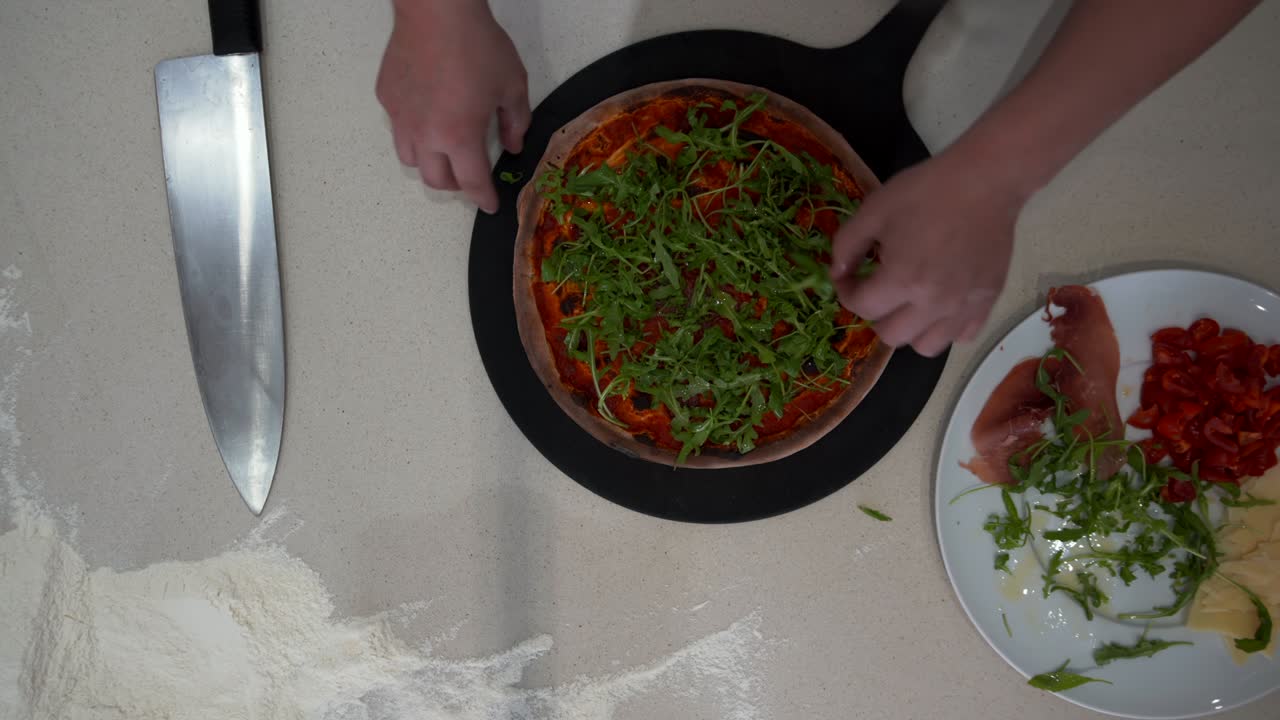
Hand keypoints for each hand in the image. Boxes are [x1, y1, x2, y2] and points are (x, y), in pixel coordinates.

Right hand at [376, 0, 529, 212]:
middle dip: (455, 185)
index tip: (489, 205)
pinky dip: (413, 131)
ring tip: (444, 149)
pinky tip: (427, 113)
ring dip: (430, 163)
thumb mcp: (512, 84)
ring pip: (410, 159)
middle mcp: (426, 134)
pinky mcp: (387, 98)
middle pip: (435, 180)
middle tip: (469, 176)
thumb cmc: (477, 44)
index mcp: (459, 136)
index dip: (483, 198)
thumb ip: (515, 121)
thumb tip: (513, 145)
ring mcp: (401, 117)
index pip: (471, 182)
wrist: (437, 11)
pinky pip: (398, 127)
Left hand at [829, 151, 1026, 356]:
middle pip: (890, 336)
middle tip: (878, 290)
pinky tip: (941, 304)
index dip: (846, 292)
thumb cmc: (927, 191)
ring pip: (926, 346)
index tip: (848, 277)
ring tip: (909, 304)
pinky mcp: (987, 302)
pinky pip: (962, 337)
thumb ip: (847, 245)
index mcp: (902, 279)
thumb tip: (837, 273)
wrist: (986, 182)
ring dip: (910, 329)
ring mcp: (963, 307)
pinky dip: (946, 328)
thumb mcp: (874, 210)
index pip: (861, 308)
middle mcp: (933, 303)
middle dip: (875, 314)